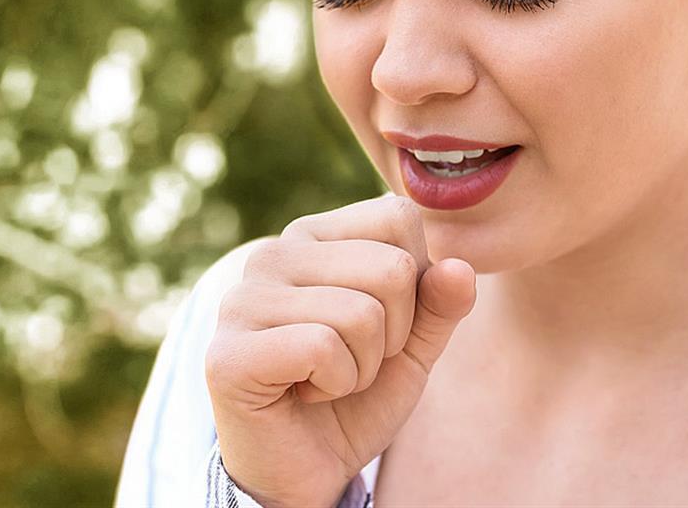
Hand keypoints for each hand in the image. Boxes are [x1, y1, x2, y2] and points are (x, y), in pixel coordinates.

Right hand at [204, 194, 475, 507]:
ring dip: (365, 365)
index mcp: (314, 235)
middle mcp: (272, 254)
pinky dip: (337, 383)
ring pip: (363, 313)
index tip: (380, 324)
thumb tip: (459, 268)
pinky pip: (324, 347)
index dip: (415, 283)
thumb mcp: (415, 345)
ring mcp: (243, 299)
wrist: (311, 469)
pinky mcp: (228, 351)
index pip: (399, 218)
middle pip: (392, 268)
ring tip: (329, 378)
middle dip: (395, 333)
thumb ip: (440, 302)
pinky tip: (306, 393)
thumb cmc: (358, 396)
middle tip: (353, 360)